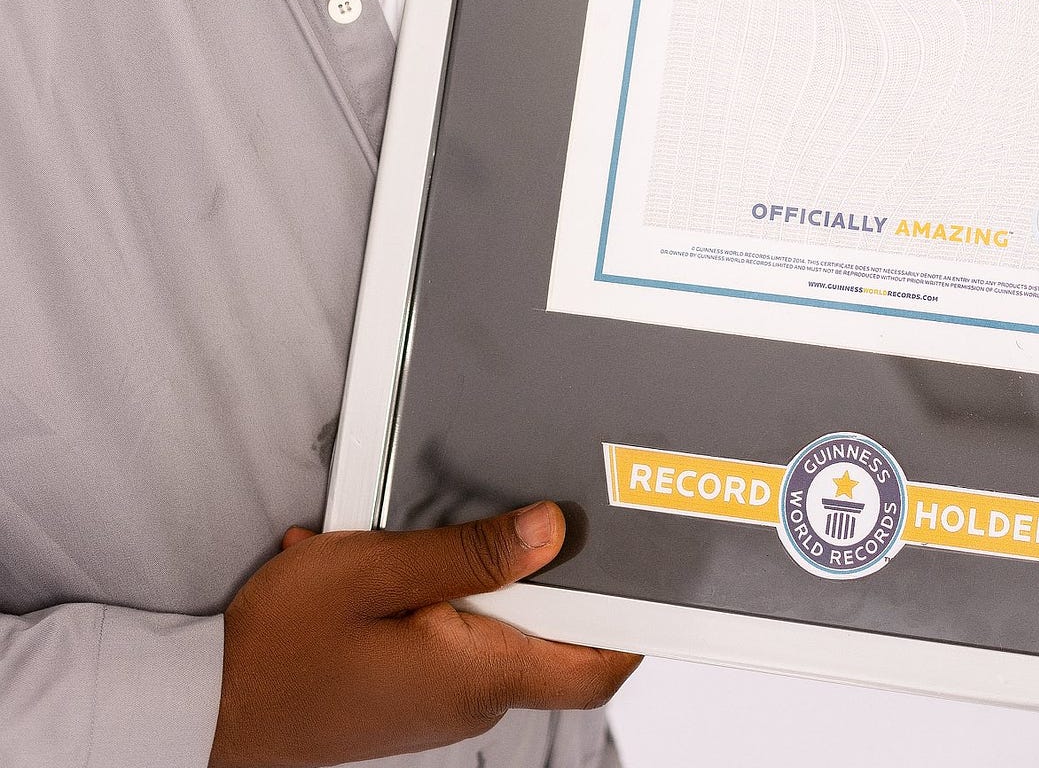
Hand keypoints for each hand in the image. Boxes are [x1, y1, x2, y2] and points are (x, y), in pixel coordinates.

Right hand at [209, 502, 638, 767]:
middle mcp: (472, 700)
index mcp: (479, 674)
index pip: (596, 667)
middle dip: (543, 570)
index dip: (636, 625)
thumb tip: (553, 531)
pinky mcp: (414, 694)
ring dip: (477, 575)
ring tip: (423, 530)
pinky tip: (388, 562)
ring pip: (498, 628)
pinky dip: (440, 594)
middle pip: (550, 635)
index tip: (654, 569)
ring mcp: (442, 703)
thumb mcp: (377, 571)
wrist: (210, 709)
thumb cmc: (284, 647)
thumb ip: (471, 552)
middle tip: (531, 503)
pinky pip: (456, 636)